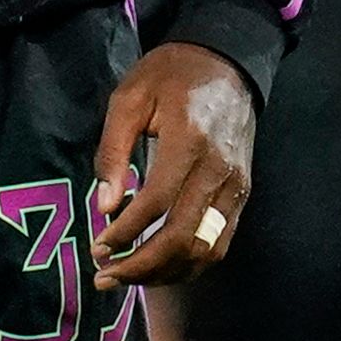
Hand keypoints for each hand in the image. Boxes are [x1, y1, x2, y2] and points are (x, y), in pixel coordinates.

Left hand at [89, 42, 256, 290]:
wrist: (226, 62)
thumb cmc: (170, 76)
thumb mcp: (129, 98)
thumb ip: (113, 151)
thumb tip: (105, 205)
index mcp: (189, 142)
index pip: (158, 203)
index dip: (126, 232)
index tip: (99, 246)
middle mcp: (219, 171)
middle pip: (184, 237)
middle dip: (142, 266)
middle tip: (106, 276)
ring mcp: (236, 187)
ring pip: (205, 249)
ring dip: (166, 272)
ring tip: (128, 278)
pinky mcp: (241, 195)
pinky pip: (219, 243)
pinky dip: (190, 264)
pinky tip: (160, 266)